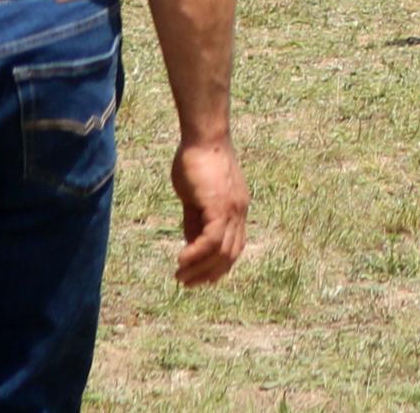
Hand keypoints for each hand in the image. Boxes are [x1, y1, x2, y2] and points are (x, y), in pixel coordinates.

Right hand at [170, 137, 247, 286]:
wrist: (204, 137)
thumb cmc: (197, 161)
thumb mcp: (196, 198)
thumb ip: (196, 221)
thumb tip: (192, 244)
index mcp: (237, 209)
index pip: (234, 246)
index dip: (219, 266)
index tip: (200, 278)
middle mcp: (240, 211)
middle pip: (230, 254)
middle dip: (209, 273)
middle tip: (187, 283)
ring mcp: (232, 209)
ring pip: (222, 251)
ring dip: (200, 269)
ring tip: (180, 277)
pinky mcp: (220, 205)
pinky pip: (211, 239)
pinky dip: (197, 254)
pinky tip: (181, 260)